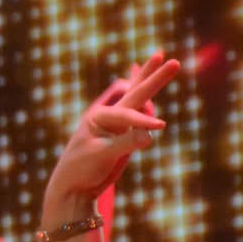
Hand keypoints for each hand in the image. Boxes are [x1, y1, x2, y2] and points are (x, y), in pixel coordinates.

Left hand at [44, 52, 178, 219]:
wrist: (72, 187)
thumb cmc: (80, 170)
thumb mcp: (101, 157)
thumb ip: (125, 144)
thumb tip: (151, 136)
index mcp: (98, 117)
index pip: (127, 116)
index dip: (143, 122)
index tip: (160, 128)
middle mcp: (108, 116)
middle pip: (135, 93)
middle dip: (152, 76)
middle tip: (170, 58)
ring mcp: (117, 125)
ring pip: (137, 97)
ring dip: (148, 77)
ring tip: (160, 54)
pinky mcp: (125, 135)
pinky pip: (138, 113)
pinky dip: (144, 97)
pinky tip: (141, 78)